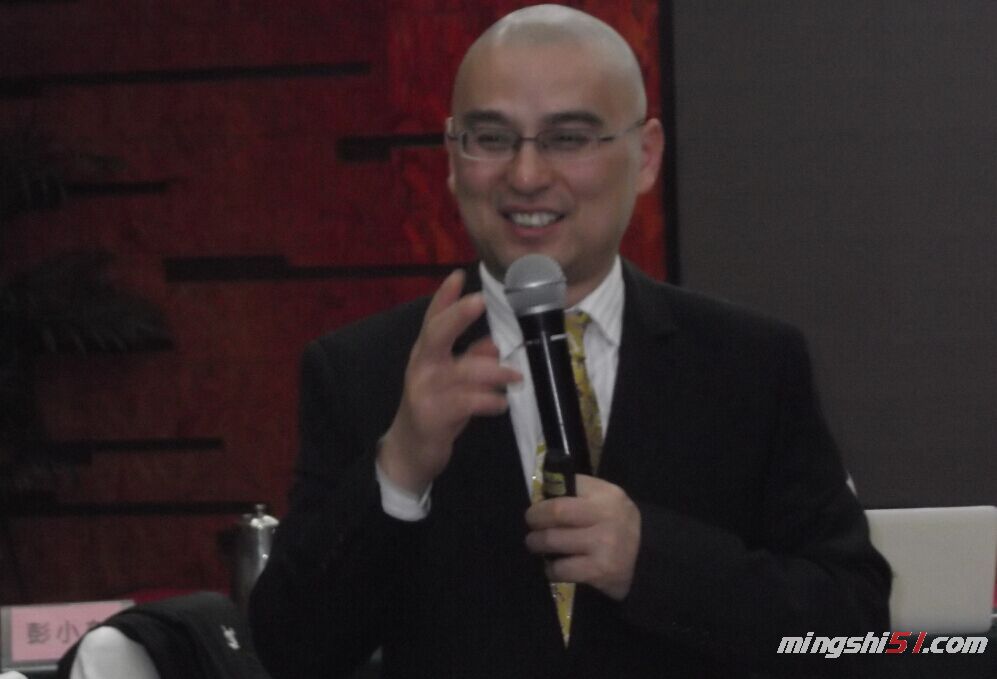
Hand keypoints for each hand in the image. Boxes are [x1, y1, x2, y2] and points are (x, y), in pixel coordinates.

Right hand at [378, 270, 521, 493]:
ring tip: (516, 377)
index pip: (432, 319)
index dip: (444, 297)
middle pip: (436, 333)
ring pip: (462, 371)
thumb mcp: (453, 382)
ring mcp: (424, 391)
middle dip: (457, 316)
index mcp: (425, 354)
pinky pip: (467, 402)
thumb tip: (494, 344)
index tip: (458, 275)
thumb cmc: (436, 410)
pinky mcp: (433, 415)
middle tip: (479, 301)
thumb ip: (471, 361)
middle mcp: (421, 366)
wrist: (410, 452)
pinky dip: (490, 400)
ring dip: (494, 372)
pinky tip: (501, 403)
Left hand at [524, 475, 640, 600]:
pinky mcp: (599, 570)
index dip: (546, 495)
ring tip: (536, 544)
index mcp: (606, 494)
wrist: (648, 559)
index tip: (539, 505)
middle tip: (531, 524)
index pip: (567, 485)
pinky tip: (553, 567)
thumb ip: (580, 495)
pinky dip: (550, 569)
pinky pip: (560, 569)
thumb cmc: (619, 526)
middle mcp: (605, 515)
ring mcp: (603, 543)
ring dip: (536, 543)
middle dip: (535, 518)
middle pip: (555, 511)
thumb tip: (541, 497)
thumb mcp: (607, 501)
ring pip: (552, 540)